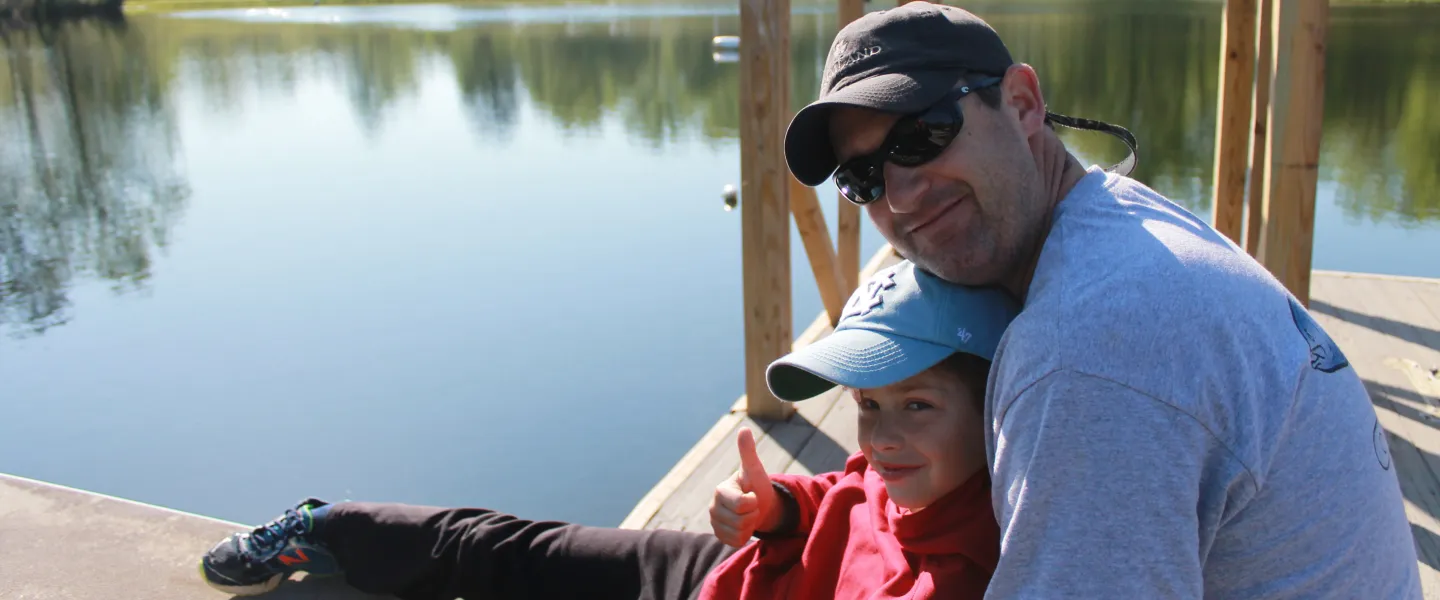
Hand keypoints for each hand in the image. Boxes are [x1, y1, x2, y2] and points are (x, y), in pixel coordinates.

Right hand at [709, 427, 779, 547]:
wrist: (760, 505)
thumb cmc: (757, 485)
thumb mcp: (755, 469)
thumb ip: (748, 452)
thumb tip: (744, 429)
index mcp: (720, 490)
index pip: (741, 503)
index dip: (753, 502)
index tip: (753, 495)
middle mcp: (713, 507)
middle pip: (741, 520)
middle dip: (753, 514)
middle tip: (752, 506)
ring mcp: (715, 523)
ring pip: (739, 532)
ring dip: (750, 525)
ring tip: (749, 515)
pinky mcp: (720, 536)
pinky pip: (736, 542)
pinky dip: (745, 536)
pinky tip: (744, 526)